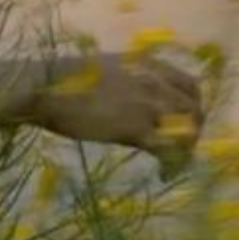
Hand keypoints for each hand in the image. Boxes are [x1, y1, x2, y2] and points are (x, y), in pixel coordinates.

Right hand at [33, 51, 204, 173]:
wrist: (45, 87)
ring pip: (188, 131)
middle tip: (179, 149)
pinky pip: (170, 151)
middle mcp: (156, 82)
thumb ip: (131, 81)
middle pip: (194, 111)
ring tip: (171, 166)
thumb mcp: (109, 69)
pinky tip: (162, 175)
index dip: (192, 107)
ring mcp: (148, 105)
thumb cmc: (64, 79)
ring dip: (185, 151)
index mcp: (150, 65)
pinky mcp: (136, 129)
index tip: (183, 123)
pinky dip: (172, 165)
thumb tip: (134, 100)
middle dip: (192, 132)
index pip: (190, 86)